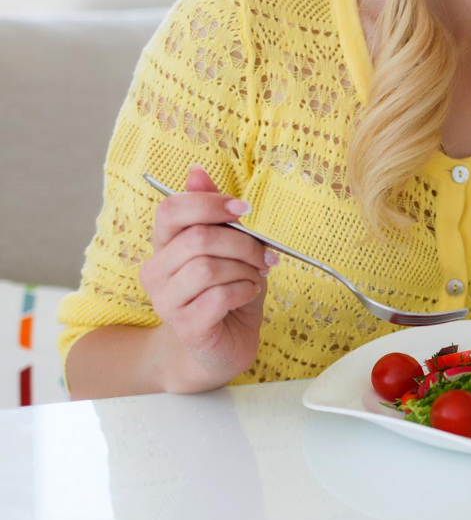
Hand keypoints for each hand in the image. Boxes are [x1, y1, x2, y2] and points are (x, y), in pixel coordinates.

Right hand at [138, 164, 272, 391]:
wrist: (221, 347)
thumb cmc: (226, 294)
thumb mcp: (227, 248)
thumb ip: (213, 214)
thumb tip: (197, 171)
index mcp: (164, 246)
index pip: (170, 210)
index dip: (210, 203)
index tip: (243, 210)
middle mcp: (156, 271)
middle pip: (198, 238)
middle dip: (243, 243)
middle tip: (264, 255)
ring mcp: (166, 301)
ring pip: (208, 267)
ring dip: (245, 269)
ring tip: (254, 277)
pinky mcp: (186, 326)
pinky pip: (219, 296)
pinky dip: (244, 290)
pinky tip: (247, 295)